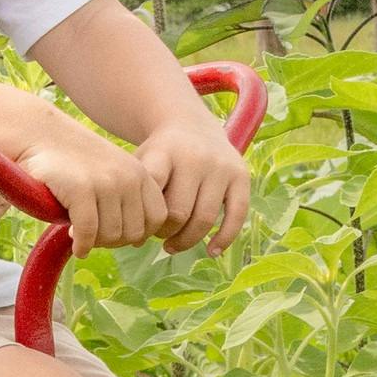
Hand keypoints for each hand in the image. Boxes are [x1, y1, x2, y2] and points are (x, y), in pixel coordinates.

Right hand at [13, 117, 161, 247]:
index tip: (114, 231)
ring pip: (112, 236)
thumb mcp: (112, 174)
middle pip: (135, 233)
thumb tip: (139, 242)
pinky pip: (88, 233)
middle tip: (93, 235)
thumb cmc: (73, 162)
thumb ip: (130, 201)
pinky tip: (72, 242)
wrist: (38, 134)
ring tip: (80, 232)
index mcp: (140, 173)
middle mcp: (128, 177)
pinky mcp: (81, 189)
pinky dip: (81, 245)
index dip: (138, 232)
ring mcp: (106, 182)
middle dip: (113, 241)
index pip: (157, 219)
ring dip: (95, 242)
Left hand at [135, 115, 250, 254]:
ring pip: (205, 219)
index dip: (145, 217)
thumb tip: (135, 243)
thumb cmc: (160, 156)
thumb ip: (136, 196)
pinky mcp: (241, 176)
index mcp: (164, 152)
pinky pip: (237, 215)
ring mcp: (220, 167)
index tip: (140, 227)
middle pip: (179, 212)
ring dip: (187, 240)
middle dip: (165, 232)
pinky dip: (225, 238)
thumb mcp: (142, 162)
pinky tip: (212, 251)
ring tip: (174, 245)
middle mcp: (195, 157)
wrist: (192, 125)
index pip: (153, 191)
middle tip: (158, 236)